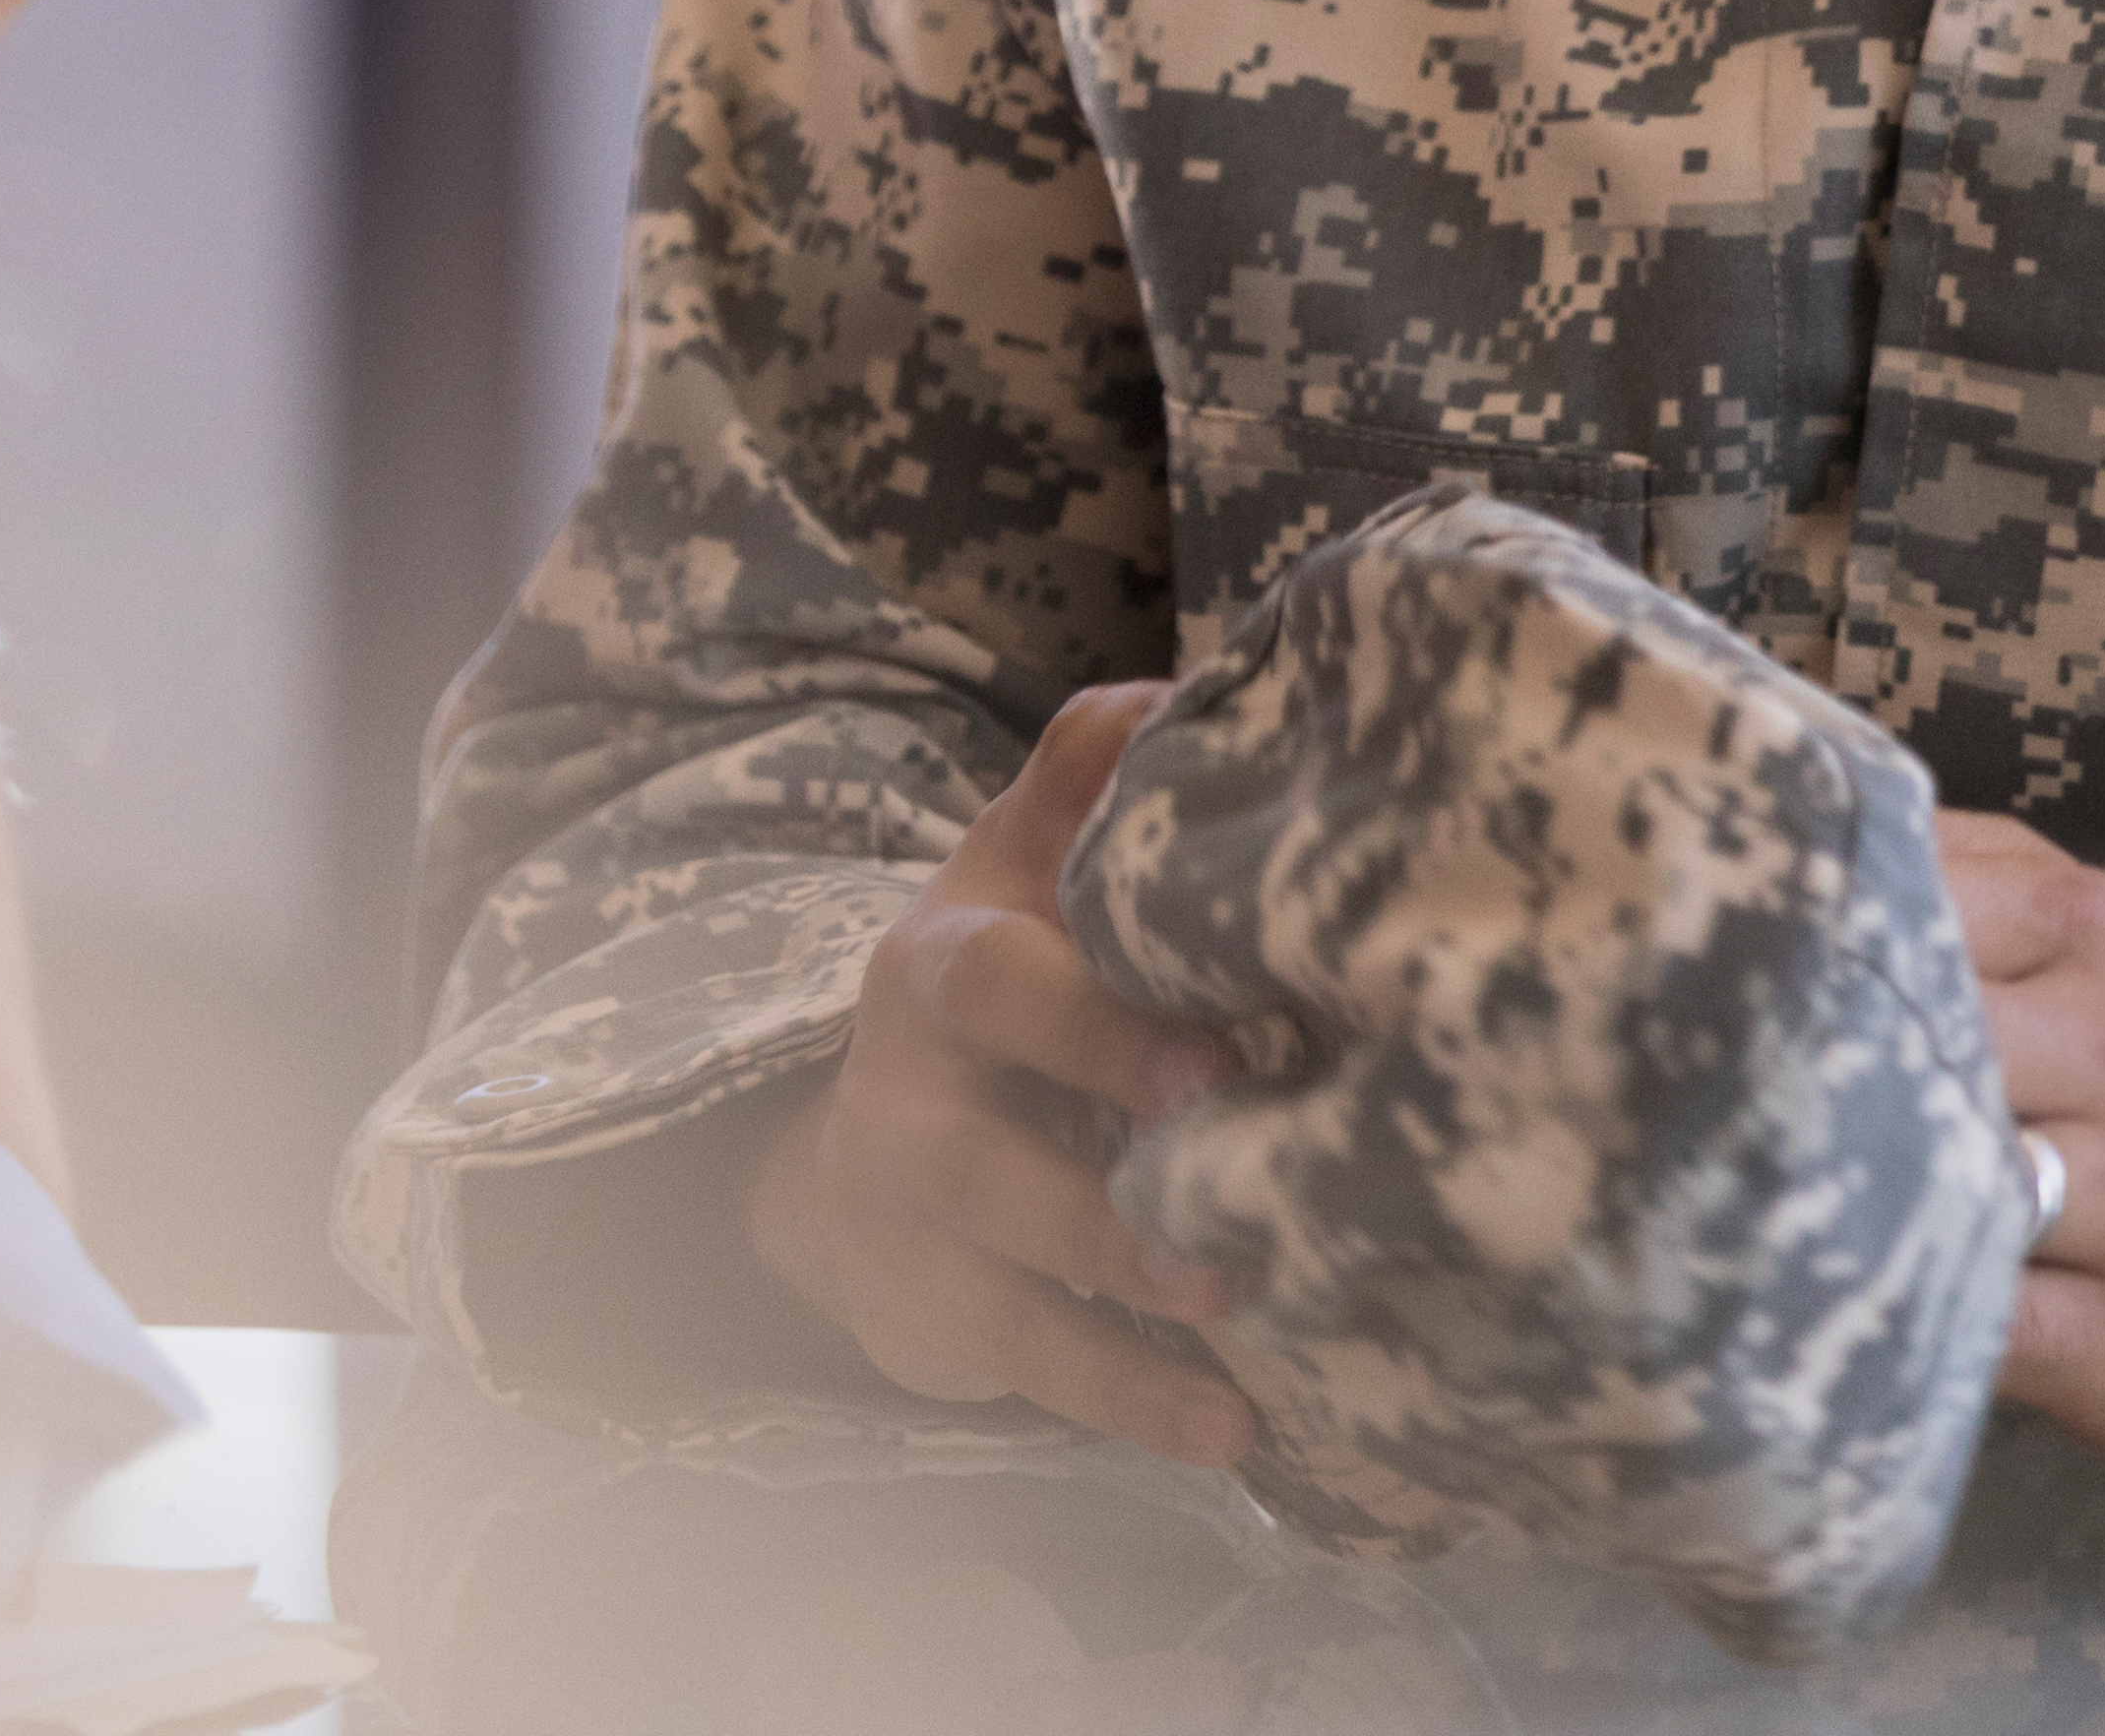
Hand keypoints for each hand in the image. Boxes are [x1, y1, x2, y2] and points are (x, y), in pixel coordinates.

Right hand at [743, 683, 1255, 1468]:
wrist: (858, 1150)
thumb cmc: (997, 983)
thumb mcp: (1015, 871)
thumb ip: (1086, 779)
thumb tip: (1193, 676)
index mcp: (943, 975)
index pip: (1006, 990)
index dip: (1100, 1027)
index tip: (1219, 1056)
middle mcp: (910, 1108)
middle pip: (991, 1163)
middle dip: (1108, 1199)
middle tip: (1237, 1220)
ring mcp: (920, 1233)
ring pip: (1013, 1288)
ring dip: (1129, 1323)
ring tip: (1245, 1330)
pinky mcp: (944, 1326)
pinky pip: (1038, 1372)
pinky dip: (1135, 1407)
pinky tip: (1237, 1429)